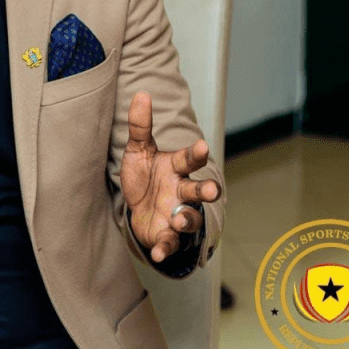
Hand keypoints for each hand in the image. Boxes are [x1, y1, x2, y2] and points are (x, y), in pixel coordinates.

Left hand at [120, 91, 220, 262]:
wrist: (136, 206)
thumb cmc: (144, 175)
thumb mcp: (138, 149)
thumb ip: (140, 125)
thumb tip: (141, 93)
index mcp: (176, 168)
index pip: (188, 159)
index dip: (195, 153)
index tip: (201, 146)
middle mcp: (181, 191)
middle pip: (198, 190)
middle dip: (206, 190)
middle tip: (211, 189)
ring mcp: (176, 214)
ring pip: (189, 218)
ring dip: (187, 219)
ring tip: (180, 220)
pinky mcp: (166, 235)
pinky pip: (170, 244)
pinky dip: (165, 250)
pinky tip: (157, 255)